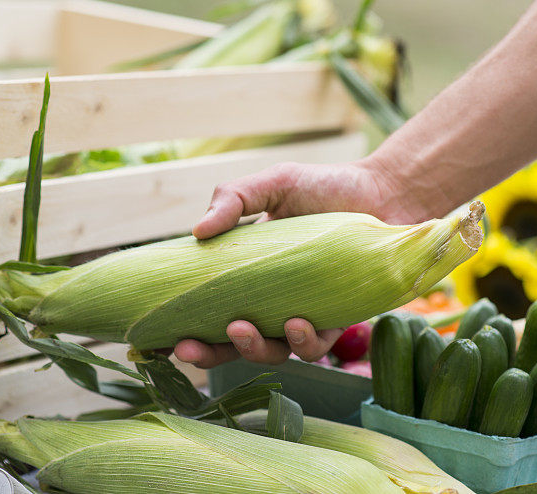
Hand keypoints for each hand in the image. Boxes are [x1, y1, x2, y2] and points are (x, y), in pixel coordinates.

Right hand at [174, 158, 422, 366]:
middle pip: (231, 342)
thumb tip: (196, 232)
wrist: (384, 192)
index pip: (207, 306)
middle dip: (207, 353)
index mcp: (248, 272)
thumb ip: (233, 199)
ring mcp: (303, 312)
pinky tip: (296, 324)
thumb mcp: (273, 184)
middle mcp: (272, 300)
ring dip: (252, 348)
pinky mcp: (337, 320)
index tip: (152, 337)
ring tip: (242, 328)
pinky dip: (301, 342)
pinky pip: (315, 346)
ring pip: (271, 352)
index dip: (181, 325)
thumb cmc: (326, 186)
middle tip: (187, 347)